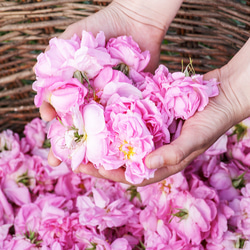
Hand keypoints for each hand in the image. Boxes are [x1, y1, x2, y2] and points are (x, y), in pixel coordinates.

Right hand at [40, 0, 182, 171]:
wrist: (137, 21)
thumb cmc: (103, 27)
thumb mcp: (72, 41)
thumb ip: (56, 65)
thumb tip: (44, 99)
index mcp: (78, 87)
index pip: (62, 113)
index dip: (55, 131)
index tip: (51, 149)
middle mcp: (94, 98)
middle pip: (80, 125)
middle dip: (70, 146)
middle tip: (63, 164)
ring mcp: (113, 101)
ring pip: (102, 128)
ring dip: (93, 147)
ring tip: (85, 165)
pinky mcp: (133, 101)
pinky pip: (125, 121)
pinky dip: (120, 135)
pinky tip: (114, 151)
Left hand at [76, 38, 249, 185]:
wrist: (221, 95)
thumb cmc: (212, 121)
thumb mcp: (195, 140)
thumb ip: (174, 154)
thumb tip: (148, 164)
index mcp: (163, 161)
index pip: (134, 173)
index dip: (111, 174)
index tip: (90, 169)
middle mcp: (154, 148)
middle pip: (123, 158)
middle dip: (100, 159)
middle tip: (76, 156)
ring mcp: (151, 131)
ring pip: (123, 139)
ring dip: (104, 139)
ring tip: (83, 136)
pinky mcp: (151, 115)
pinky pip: (130, 120)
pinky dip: (116, 120)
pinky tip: (100, 115)